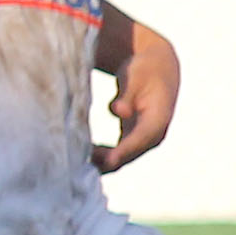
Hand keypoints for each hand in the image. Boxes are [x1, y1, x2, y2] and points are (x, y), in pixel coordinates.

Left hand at [94, 20, 179, 171]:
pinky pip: (115, 154)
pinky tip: (80, 158)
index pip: (141, 138)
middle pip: (129, 153)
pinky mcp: (131, 139)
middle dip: (108, 161)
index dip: (125, 150)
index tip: (108, 160)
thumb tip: (119, 111)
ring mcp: (142, 140)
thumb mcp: (136, 76)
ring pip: (121, 158)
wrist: (156, 68)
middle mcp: (154, 134)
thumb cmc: (143, 69)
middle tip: (81, 166)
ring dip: (101, 163)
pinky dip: (99, 158)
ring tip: (76, 164)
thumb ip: (127, 94)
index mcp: (159, 118)